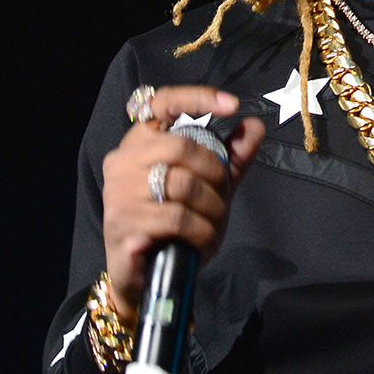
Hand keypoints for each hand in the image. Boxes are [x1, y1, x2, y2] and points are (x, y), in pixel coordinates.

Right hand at [101, 86, 264, 326]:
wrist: (143, 276)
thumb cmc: (175, 223)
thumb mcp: (210, 186)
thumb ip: (232, 156)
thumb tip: (255, 123)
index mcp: (141, 141)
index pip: (162, 101)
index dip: (198, 97)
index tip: (234, 105)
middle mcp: (123, 160)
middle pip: (182, 147)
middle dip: (215, 172)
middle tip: (223, 195)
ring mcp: (118, 192)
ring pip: (183, 184)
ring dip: (211, 207)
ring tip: (214, 223)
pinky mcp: (122, 223)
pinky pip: (177, 218)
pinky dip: (202, 231)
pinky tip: (204, 240)